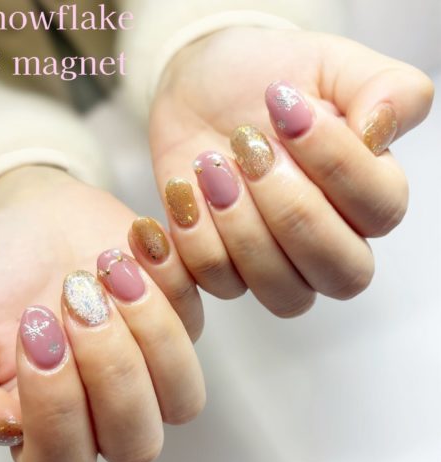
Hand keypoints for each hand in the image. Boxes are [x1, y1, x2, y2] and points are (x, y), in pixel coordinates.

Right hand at [0, 166, 204, 461]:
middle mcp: (110, 406)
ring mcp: (153, 364)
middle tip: (76, 300)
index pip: (67, 461)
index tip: (36, 329)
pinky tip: (135, 241)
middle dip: (109, 368)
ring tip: (109, 272)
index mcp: (52, 427)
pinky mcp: (181, 316)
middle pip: (137, 439)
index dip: (56, 405)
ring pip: (183, 393)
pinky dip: (171, 277)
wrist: (35, 223)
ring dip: (151, 332)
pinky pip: (196, 314)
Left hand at [149, 26, 433, 315]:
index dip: (335, 165)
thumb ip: (384, 89)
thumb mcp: (330, 64)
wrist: (201, 90)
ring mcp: (275, 262)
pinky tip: (183, 190)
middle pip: (339, 272)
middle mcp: (329, 240)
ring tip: (211, 166)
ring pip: (282, 291)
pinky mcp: (225, 265)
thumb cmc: (267, 78)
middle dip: (290, 208)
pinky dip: (196, 238)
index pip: (379, 211)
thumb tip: (382, 130)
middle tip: (250, 146)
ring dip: (242, 229)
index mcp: (368, 195)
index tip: (287, 108)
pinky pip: (220, 282)